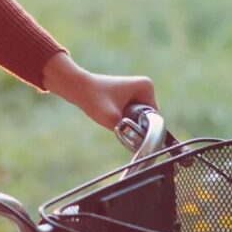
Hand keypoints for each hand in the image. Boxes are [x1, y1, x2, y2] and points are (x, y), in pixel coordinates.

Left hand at [41, 52, 157, 129]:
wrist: (77, 87)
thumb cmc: (94, 99)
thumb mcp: (113, 120)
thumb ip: (128, 133)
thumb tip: (138, 146)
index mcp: (147, 87)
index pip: (153, 117)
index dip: (141, 126)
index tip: (124, 125)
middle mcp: (145, 85)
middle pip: (146, 116)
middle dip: (133, 123)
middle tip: (116, 120)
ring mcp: (136, 88)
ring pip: (138, 116)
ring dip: (127, 121)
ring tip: (111, 116)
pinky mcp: (128, 93)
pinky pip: (131, 112)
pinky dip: (122, 117)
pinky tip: (110, 113)